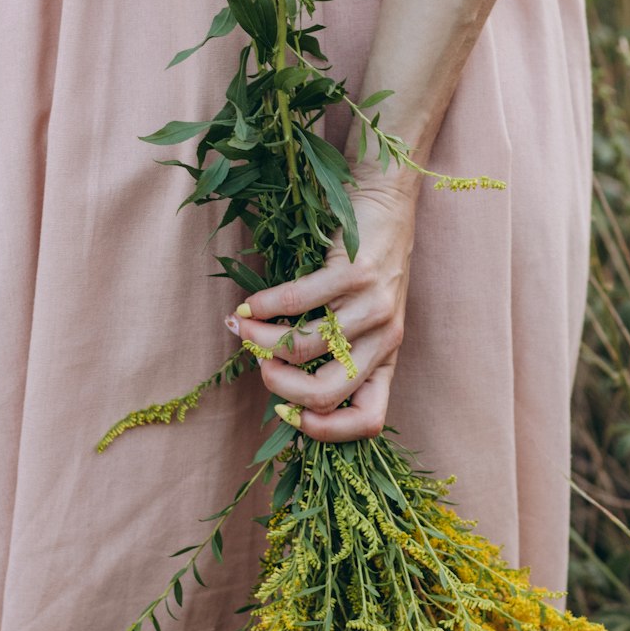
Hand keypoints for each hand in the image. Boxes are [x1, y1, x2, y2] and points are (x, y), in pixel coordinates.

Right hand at [226, 169, 419, 442]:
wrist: (387, 200)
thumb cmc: (366, 262)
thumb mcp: (360, 315)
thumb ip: (330, 347)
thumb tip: (271, 372)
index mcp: (387, 357)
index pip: (369, 421)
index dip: (324, 430)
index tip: (287, 413)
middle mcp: (385, 337)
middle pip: (327, 394)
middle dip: (280, 389)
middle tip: (260, 366)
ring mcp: (373, 306)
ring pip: (305, 349)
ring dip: (261, 342)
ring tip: (242, 329)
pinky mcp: (355, 273)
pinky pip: (298, 304)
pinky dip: (264, 309)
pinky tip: (248, 306)